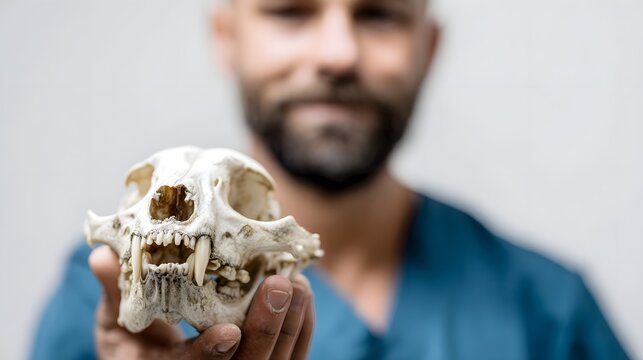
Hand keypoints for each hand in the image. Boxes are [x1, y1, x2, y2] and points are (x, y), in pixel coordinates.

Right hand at [89, 246, 313, 359]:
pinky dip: (300, 328)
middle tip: (280, 285)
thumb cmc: (132, 341)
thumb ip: (115, 292)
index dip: (208, 355)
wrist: (152, 359)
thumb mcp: (114, 322)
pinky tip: (304, 293)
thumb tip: (101, 254)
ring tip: (297, 282)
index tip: (229, 330)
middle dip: (266, 331)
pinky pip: (291, 358)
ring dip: (289, 325)